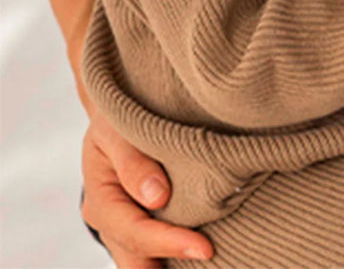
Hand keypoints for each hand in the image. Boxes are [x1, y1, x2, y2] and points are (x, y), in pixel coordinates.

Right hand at [81, 112, 212, 267]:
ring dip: (174, 263)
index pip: (136, 233)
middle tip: (212, 259)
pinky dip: (176, 254)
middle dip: (173, 263)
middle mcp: (112, 224)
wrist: (115, 118)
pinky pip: (157, 252)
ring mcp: (127, 228)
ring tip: (211, 260)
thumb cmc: (116, 120)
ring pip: (147, 262)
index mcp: (102, 203)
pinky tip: (204, 252)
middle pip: (140, 259)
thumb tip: (158, 197)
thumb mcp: (116, 132)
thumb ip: (133, 162)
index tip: (206, 248)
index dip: (170, 243)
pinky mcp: (145, 224)